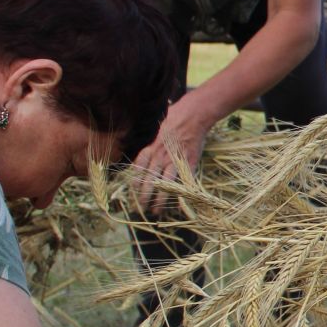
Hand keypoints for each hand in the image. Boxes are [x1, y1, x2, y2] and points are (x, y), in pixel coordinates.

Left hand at [130, 91, 217, 213]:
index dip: (134, 182)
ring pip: (165, 185)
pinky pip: (183, 183)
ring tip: (156, 212)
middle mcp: (160, 156)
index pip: (138, 169)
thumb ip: (149, 142)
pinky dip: (180, 195)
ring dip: (160, 200)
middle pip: (149, 180)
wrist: (194, 115)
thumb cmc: (174, 117)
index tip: (132, 192)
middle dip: (144, 197)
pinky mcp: (189, 164)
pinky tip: (177, 206)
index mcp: (151, 147)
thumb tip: (141, 152)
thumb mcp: (156, 128)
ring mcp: (175, 161)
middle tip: (140, 208)